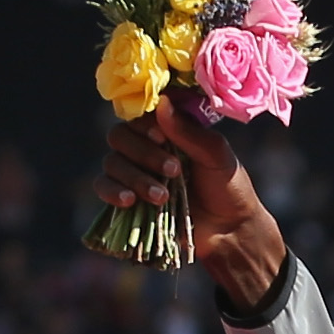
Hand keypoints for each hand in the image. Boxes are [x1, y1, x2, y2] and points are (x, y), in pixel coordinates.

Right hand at [93, 102, 287, 305]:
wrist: (229, 231)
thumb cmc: (227, 187)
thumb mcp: (216, 155)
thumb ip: (189, 130)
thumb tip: (161, 103)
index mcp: (165, 129)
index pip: (138, 115)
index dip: (144, 125)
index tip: (162, 138)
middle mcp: (145, 146)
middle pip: (119, 136)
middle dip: (143, 154)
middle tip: (173, 171)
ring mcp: (134, 172)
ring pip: (112, 162)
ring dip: (135, 177)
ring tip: (163, 197)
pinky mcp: (128, 197)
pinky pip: (103, 186)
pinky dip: (112, 191)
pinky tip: (129, 200)